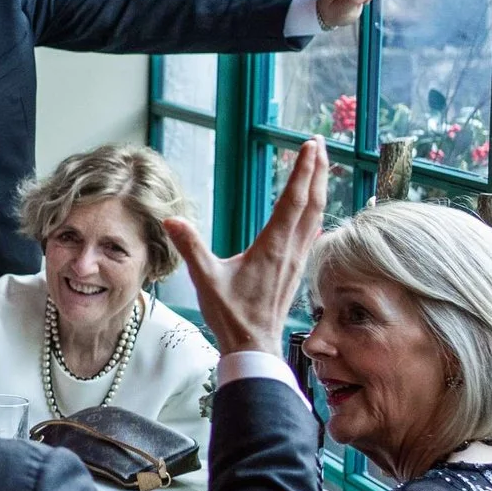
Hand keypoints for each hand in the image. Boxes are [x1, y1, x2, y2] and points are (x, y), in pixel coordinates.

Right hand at [165, 137, 331, 358]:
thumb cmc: (231, 315)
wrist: (254, 346)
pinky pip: (312, 231)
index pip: (292, 200)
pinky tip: (314, 209)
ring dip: (319, 188)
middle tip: (318, 144)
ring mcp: (296, 259)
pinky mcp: (295, 268)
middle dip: (317, 171)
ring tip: (320, 167)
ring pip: (316, 215)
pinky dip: (316, 211)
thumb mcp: (206, 279)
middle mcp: (290, 249)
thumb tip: (171, 220)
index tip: (308, 146)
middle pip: (311, 202)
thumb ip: (191, 248)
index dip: (302, 171)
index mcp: (272, 247)